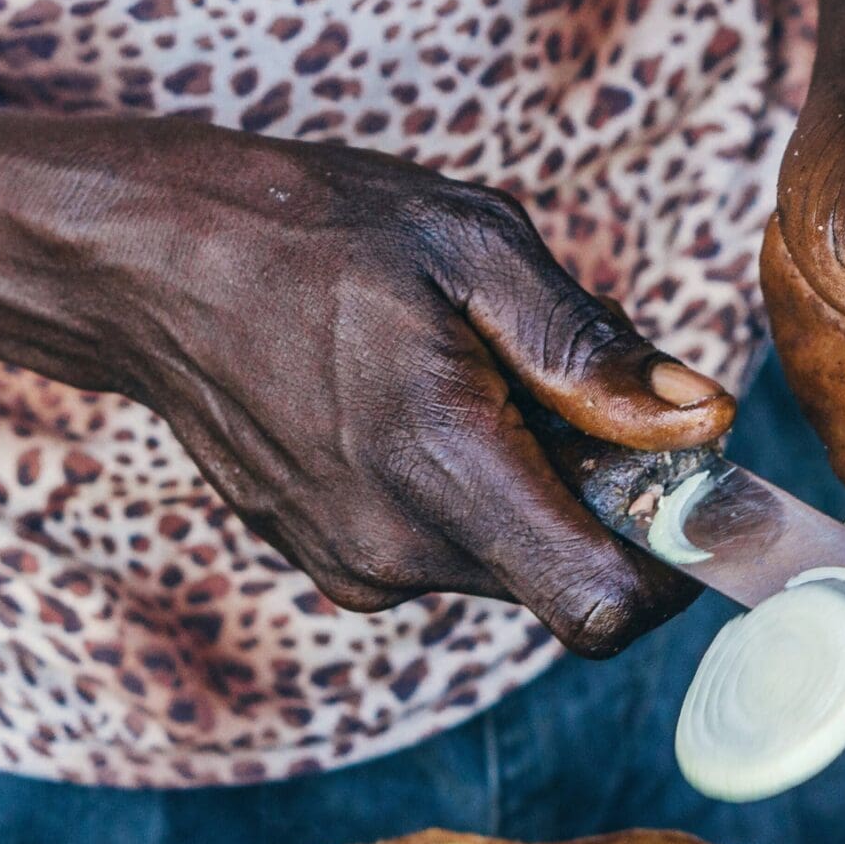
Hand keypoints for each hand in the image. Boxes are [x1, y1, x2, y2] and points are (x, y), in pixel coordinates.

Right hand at [0, 118, 732, 656]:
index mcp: (443, 470)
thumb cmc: (311, 234)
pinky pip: (446, 549)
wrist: (147, 266)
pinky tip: (414, 404)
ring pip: (508, 560)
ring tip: (468, 379)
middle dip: (596, 498)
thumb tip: (697, 424)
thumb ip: (589, 351)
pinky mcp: (332, 564)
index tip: (679, 492)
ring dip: (527, 488)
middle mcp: (398, 551)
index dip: (669, 569)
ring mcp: (356, 569)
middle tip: (551, 385)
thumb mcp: (471, 246)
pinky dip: (465, 492)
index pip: (601, 609)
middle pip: (567, 578)